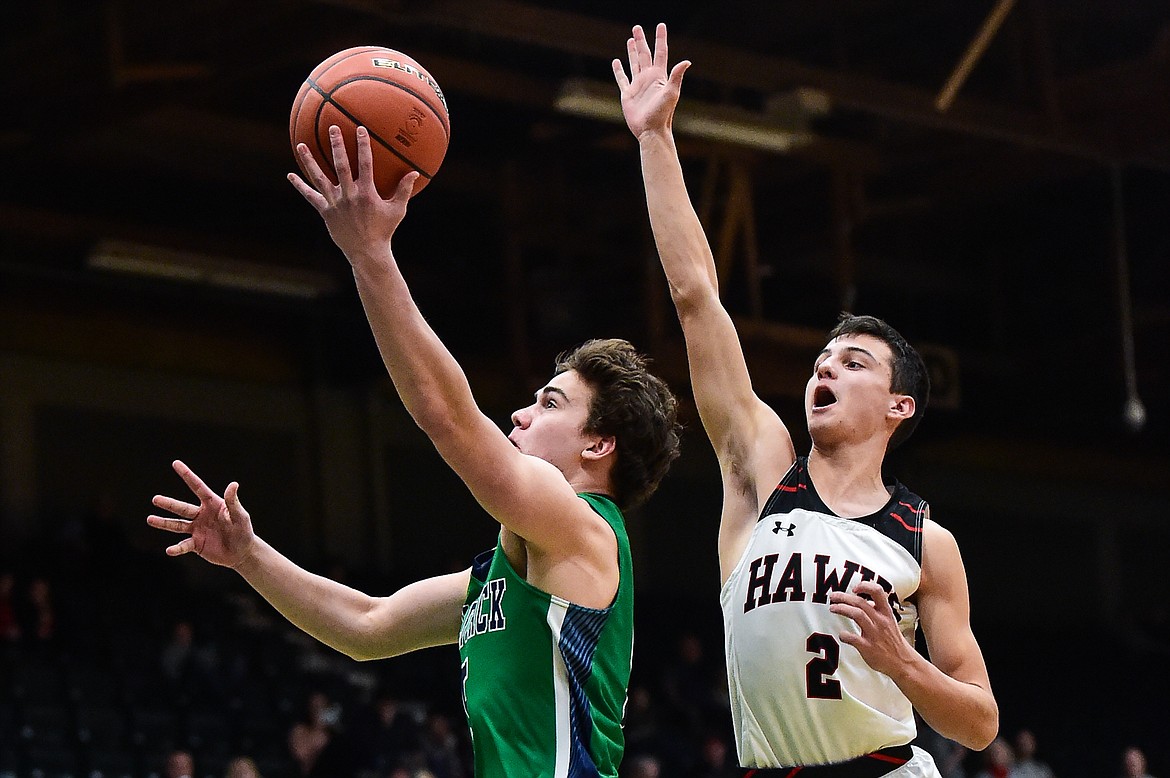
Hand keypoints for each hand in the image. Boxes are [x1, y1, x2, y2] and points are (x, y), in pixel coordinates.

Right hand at [147, 460, 255, 567]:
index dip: (187, 475)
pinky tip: (169, 550)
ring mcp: (197, 529)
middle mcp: (201, 515)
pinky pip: (184, 545)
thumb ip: (233, 502)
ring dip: (164, 523)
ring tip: (149, 519)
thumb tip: (233, 484)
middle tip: (155, 499)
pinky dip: (176, 549)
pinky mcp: (196, 544)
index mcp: (212, 504)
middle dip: (168, 503)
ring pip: (177, 525)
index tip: (176, 463)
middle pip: (182, 508)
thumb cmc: (243, 531)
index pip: (198, 487)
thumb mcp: (240, 516)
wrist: (242, 552)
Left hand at [287, 125, 417, 260]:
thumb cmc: (384, 230)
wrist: (367, 252)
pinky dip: (300, 186)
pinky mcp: (325, 212)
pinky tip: (290, 175)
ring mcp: (335, 204)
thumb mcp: (397, 210)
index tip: (360, 129)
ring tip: (301, 145)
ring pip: (320, 178)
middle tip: (332, 128)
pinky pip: (311, 197)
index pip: (365, 164)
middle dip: (337, 146)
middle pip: (341, 166)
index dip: (363, 146)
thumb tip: (415, 172)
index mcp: (367, 194)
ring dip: (310, 161)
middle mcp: (349, 196)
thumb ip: (404, 190)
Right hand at [612, 23, 689, 138]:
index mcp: (659, 76)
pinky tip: (616, 62)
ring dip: (632, 51)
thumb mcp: (671, 93)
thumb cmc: (663, 114)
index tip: (660, 25)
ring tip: (630, 40)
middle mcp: (648, 78)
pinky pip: (622, 78)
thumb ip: (677, 77)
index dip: (660, 38)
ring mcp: (638, 85)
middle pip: (645, 54)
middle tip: (637, 27)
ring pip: (634, 63)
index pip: (660, 52)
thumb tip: (687, 62)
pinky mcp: (628, 94)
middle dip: (641, 40)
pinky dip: (618, 70)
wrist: (651, 130)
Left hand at [828, 580, 914, 678]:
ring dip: (842, 609)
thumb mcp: (890, 621)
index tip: (854, 588)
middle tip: (832, 596)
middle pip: (860, 602)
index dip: (865, 586)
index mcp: (886, 613)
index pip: (878, 592)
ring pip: (857, 615)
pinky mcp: (868, 648)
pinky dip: (844, 635)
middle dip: (844, 597)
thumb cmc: (893, 641)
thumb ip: (879, 611)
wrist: (903, 663)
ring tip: (832, 608)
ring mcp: (874, 634)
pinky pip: (853, 638)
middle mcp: (880, 621)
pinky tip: (841, 635)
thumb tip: (867, 601)